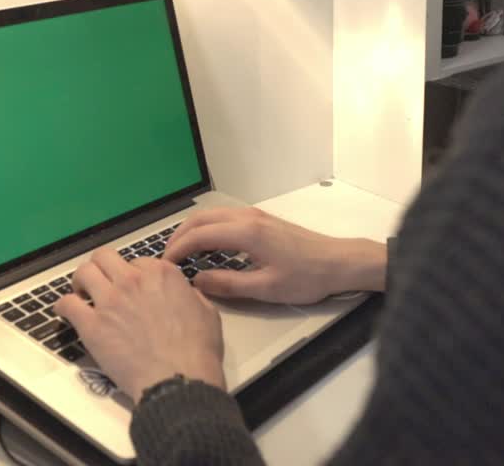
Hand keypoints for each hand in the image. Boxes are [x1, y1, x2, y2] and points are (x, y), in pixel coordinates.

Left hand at [56, 248, 224, 403]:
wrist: (178, 379)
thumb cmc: (196, 351)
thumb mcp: (207, 312)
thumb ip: (190, 295)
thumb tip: (184, 294)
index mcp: (161, 274)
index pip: (137, 260)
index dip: (133, 273)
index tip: (131, 286)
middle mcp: (133, 280)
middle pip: (104, 256)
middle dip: (102, 267)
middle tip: (101, 281)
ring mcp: (110, 300)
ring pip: (84, 271)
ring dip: (81, 280)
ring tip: (82, 292)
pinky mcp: (92, 325)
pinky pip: (67, 304)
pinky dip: (64, 305)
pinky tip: (67, 312)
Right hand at [163, 207, 386, 304]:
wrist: (338, 262)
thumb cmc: (306, 277)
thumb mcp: (266, 288)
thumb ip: (228, 285)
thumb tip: (197, 281)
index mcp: (246, 233)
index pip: (199, 235)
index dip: (177, 250)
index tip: (165, 266)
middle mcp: (248, 217)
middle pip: (201, 219)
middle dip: (179, 236)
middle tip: (166, 259)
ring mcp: (255, 215)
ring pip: (212, 215)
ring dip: (192, 230)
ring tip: (181, 252)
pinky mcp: (262, 220)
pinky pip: (224, 217)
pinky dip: (207, 228)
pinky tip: (206, 246)